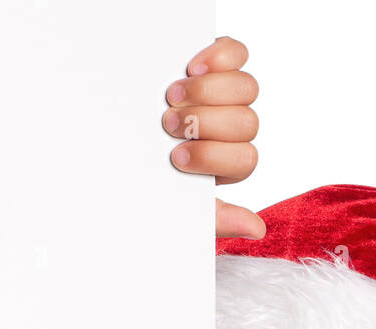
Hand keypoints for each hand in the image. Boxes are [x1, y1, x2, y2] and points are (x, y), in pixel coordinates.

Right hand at [162, 36, 265, 240]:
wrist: (119, 133)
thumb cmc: (151, 174)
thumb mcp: (178, 203)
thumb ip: (216, 218)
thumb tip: (257, 229)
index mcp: (228, 163)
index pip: (244, 161)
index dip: (214, 157)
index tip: (178, 157)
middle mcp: (234, 129)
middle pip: (246, 123)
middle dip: (206, 124)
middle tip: (170, 124)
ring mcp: (228, 93)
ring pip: (246, 89)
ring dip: (208, 92)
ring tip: (173, 95)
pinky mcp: (217, 60)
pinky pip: (237, 52)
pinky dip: (219, 56)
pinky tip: (193, 66)